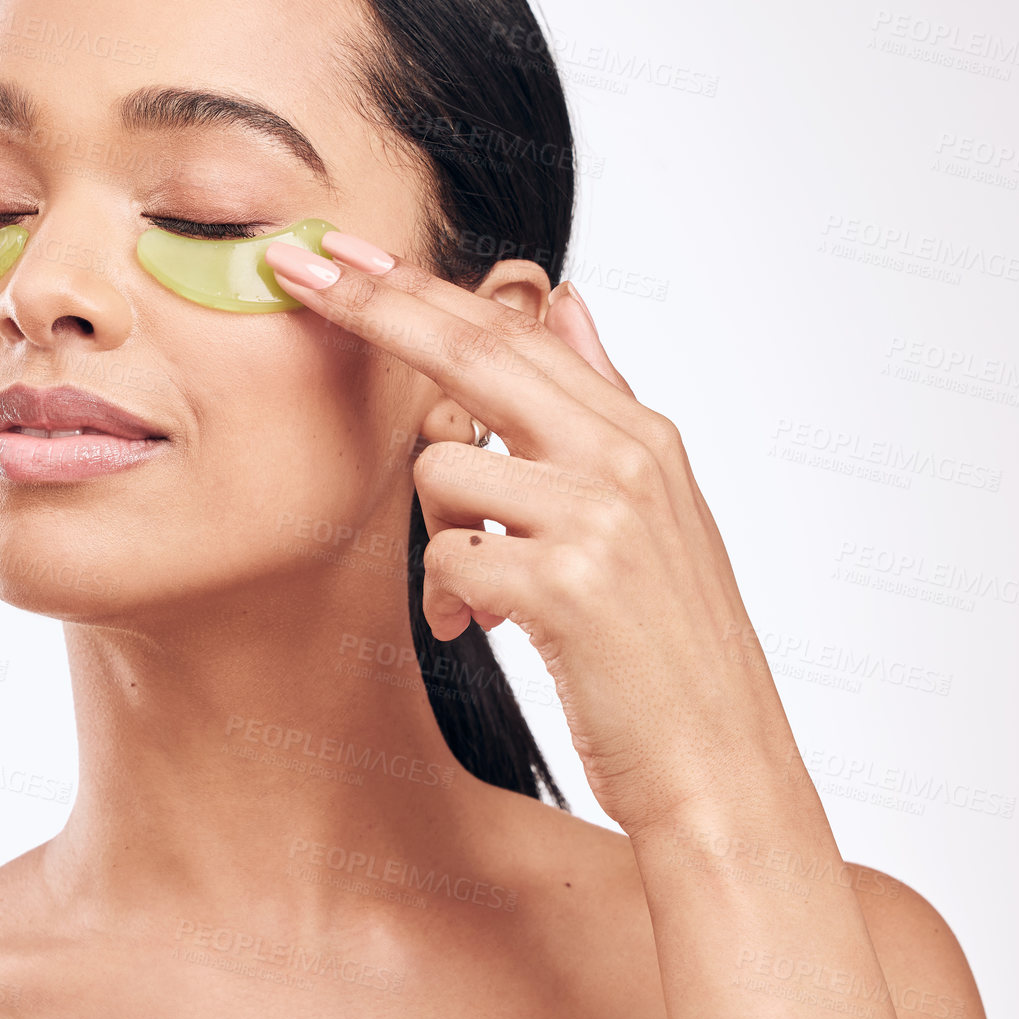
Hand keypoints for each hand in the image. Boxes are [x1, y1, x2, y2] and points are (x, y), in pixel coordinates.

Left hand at [265, 232, 798, 837]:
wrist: (721, 764)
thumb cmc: (668, 643)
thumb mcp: (652, 506)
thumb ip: (601, 397)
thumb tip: (565, 298)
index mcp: (640, 433)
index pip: (512, 332)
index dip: (420, 286)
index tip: (344, 254)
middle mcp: (624, 458)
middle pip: (472, 352)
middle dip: (372, 308)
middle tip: (298, 270)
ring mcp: (598, 518)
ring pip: (441, 471)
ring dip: (437, 532)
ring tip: (481, 586)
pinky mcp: (565, 585)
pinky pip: (446, 558)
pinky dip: (449, 596)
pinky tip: (485, 626)